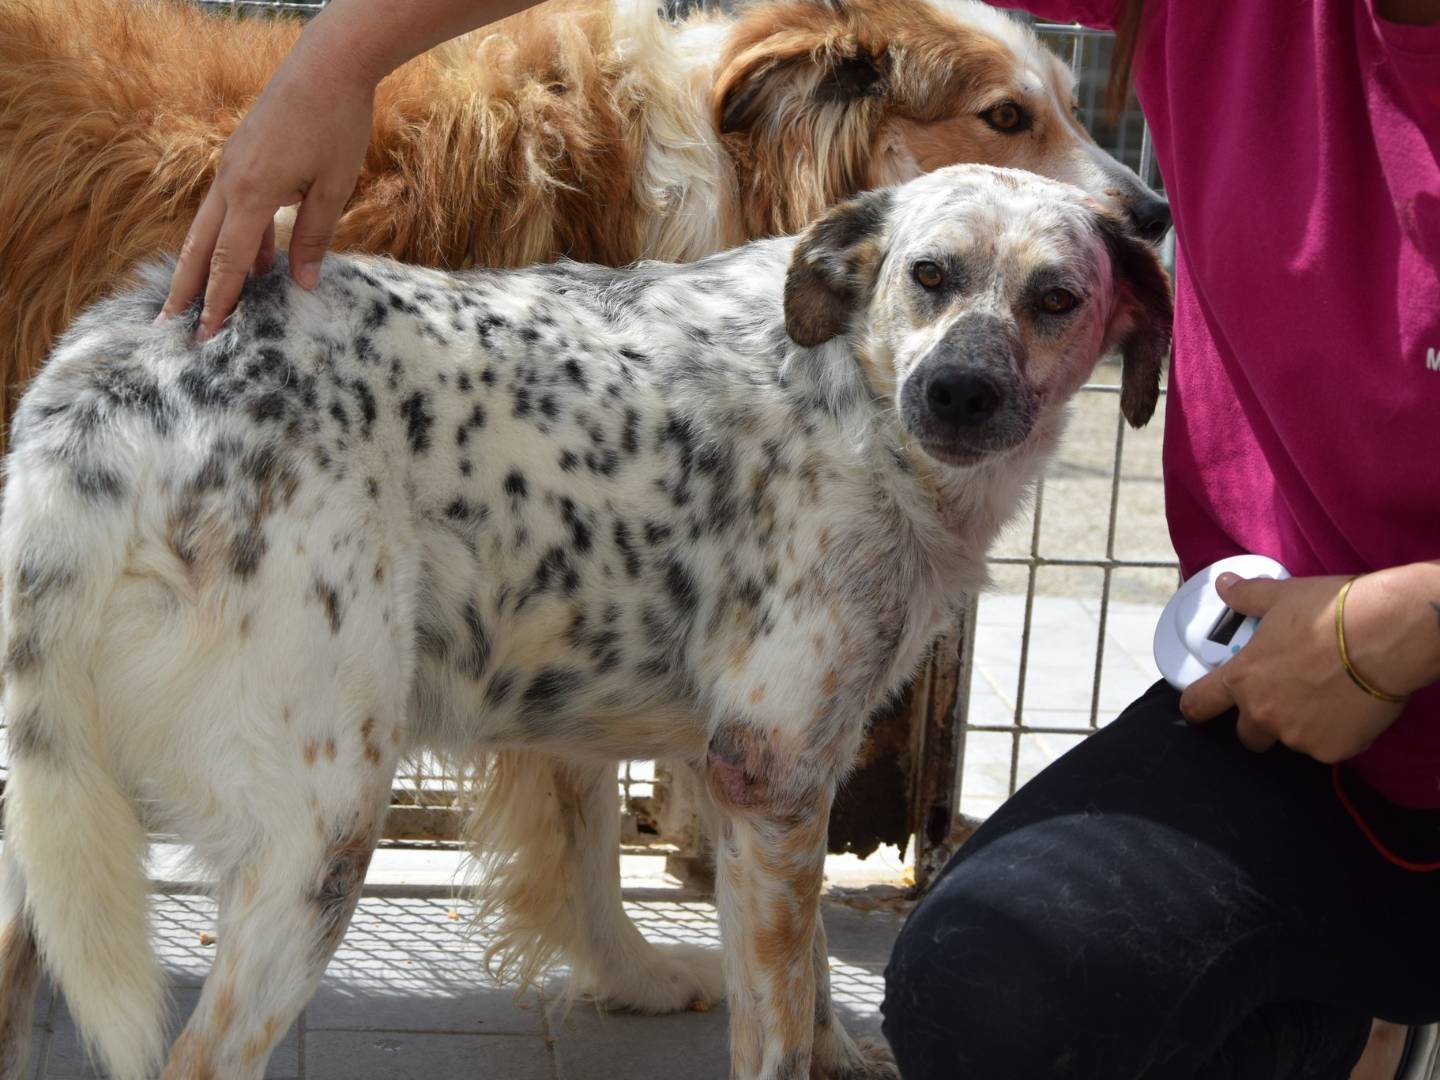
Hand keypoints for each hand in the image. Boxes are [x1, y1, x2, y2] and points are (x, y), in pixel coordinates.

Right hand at [158, 42, 374, 338]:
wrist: (328, 65)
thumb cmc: (337, 124)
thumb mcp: (333, 188)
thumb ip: (314, 237)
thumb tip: (304, 284)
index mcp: (252, 192)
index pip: (228, 261)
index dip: (218, 301)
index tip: (206, 335)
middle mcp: (231, 180)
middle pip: (199, 246)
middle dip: (186, 288)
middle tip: (168, 325)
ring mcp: (232, 166)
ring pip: (211, 225)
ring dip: (206, 263)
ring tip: (205, 302)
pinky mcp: (242, 156)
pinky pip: (231, 207)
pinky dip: (237, 237)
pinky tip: (258, 262)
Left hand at [1179, 573, 1407, 761]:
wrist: (1386, 636)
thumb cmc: (1331, 613)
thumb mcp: (1281, 597)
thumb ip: (1246, 597)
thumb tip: (1224, 584)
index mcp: (1242, 679)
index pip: (1198, 705)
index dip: (1196, 706)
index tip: (1200, 706)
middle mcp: (1264, 713)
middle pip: (1248, 734)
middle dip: (1259, 721)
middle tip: (1281, 698)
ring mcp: (1299, 736)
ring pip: (1290, 739)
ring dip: (1299, 725)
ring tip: (1324, 696)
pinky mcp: (1333, 750)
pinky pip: (1326, 747)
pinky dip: (1335, 733)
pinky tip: (1350, 708)